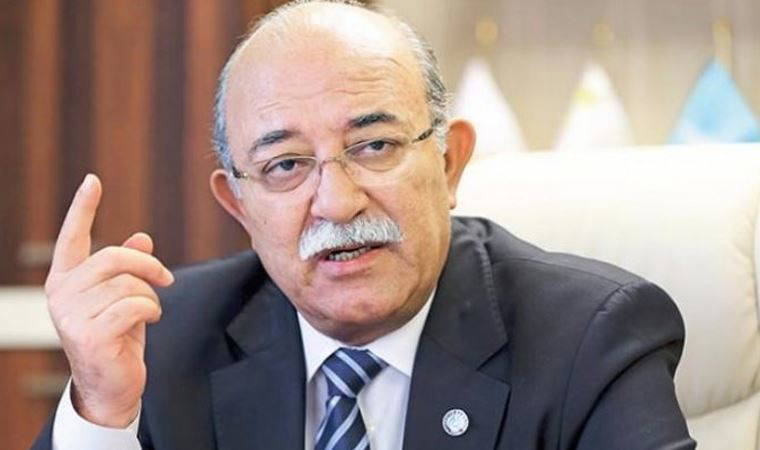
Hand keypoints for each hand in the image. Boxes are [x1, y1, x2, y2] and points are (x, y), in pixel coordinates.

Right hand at [45, 174, 174, 426]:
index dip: (83, 208)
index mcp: (65, 280)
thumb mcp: (123, 298)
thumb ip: (127, 270)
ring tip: (150, 309)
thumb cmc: (117, 338)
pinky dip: (152, 309)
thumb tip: (142, 237)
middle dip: (148, 266)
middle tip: (165, 279)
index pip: (72, 238)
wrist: (111, 386)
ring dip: (151, 295)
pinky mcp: (90, 335)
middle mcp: (61, 295)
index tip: (93, 181)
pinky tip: (151, 320)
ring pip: (128, 283)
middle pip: (114, 258)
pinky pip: (135, 305)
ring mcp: (71, 316)